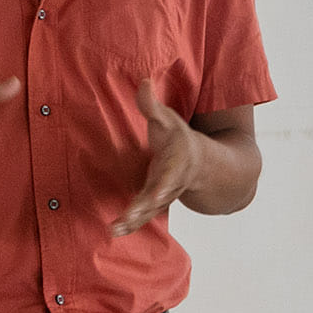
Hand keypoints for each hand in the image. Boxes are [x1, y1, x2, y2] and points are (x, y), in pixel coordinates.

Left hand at [112, 78, 203, 236]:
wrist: (199, 163)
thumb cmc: (178, 138)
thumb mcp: (168, 119)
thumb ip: (152, 105)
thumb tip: (143, 80)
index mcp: (178, 162)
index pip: (172, 174)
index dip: (165, 184)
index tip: (159, 194)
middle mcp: (172, 183)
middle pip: (159, 198)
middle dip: (146, 207)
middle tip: (130, 216)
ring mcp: (163, 197)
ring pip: (150, 212)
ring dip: (134, 222)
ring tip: (115, 229)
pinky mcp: (154, 204)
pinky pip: (142, 218)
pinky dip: (129, 226)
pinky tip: (112, 231)